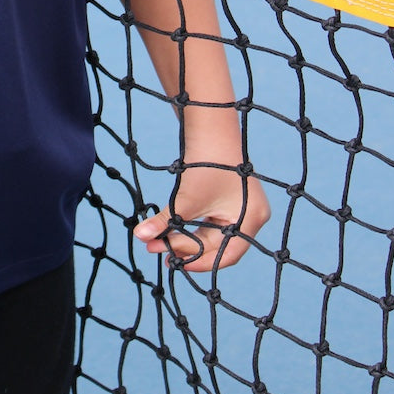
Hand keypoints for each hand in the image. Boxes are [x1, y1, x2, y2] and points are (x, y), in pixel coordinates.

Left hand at [134, 161, 269, 271]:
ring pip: (215, 235)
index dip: (198, 262)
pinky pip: (215, 224)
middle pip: (219, 246)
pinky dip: (195, 228)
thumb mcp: (185, 198)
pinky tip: (175, 231)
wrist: (211, 131)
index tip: (173, 262)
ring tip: (163, 244)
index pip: (226, 255)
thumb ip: (165, 221)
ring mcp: (245, 209)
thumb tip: (139, 236)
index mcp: (250, 220)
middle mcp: (253, 217)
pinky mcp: (234, 201)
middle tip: (160, 252)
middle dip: (188, 249)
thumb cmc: (205, 164)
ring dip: (189, 239)